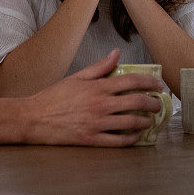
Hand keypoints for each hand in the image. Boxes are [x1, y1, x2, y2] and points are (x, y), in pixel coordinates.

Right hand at [24, 49, 162, 146]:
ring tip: (150, 120)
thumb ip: (99, 67)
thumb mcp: (76, 77)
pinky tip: (136, 136)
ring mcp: (97, 123)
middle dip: (153, 103)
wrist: (34, 118)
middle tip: (159, 104)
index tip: (158, 85)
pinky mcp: (92, 139)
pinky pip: (119, 141)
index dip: (149, 82)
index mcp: (97, 87)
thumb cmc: (53, 97)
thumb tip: (116, 53)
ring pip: (132, 123)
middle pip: (137, 102)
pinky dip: (132, 139)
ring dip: (146, 121)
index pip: (131, 81)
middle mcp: (100, 105)